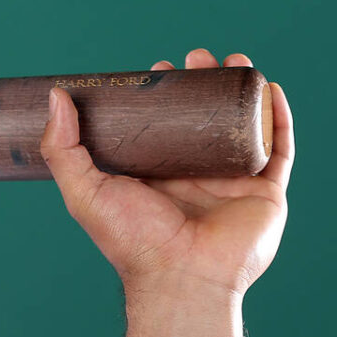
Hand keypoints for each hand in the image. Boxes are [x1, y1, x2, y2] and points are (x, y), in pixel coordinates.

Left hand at [39, 49, 294, 296]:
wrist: (180, 278)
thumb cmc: (131, 240)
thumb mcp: (84, 190)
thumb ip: (63, 146)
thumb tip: (57, 95)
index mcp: (158, 175)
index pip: (164, 124)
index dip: (165, 93)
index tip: (160, 67)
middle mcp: (196, 177)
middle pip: (206, 118)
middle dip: (206, 82)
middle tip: (198, 58)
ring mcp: (232, 184)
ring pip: (244, 126)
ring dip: (243, 90)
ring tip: (236, 61)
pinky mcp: (265, 194)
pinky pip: (278, 150)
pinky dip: (278, 118)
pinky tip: (270, 90)